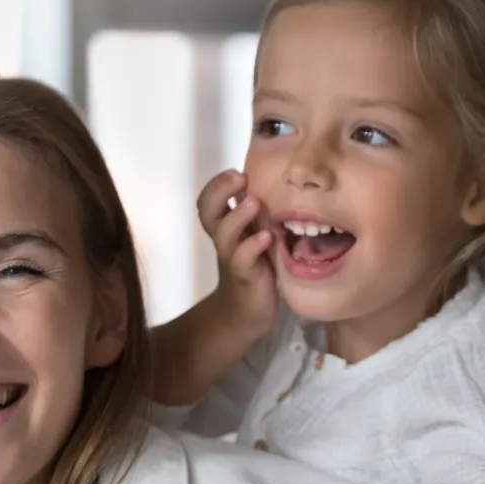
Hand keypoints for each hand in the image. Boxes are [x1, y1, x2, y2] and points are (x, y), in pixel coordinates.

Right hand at [196, 169, 277, 340]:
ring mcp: (232, 258)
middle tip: (240, 178)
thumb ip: (257, 214)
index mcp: (225, 226)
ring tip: (253, 203)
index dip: (217, 184)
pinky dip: (252, 247)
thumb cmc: (255, 267)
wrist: (247, 312)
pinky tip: (266, 237)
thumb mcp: (254, 235)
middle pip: (207, 212)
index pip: (208, 200)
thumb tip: (277, 179)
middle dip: (220, 191)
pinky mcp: (246, 276)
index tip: (236, 171)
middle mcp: (225, 239)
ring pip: (224, 235)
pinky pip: (243, 260)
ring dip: (237, 216)